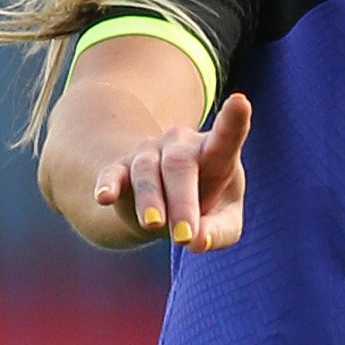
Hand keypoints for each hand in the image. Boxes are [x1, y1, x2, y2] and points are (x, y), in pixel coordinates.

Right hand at [94, 92, 252, 250]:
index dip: (233, 121)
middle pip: (180, 166)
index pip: (226, 138)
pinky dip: (109, 184)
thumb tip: (198, 241)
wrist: (166, 202)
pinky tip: (104, 198)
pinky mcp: (122, 168)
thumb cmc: (207, 205)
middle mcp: (181, 145)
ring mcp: (149, 152)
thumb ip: (218, 232)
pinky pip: (113, 173)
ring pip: (146, 170)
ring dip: (150, 199)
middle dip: (183, 202)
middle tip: (185, 237)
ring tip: (153, 226)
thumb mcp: (224, 222)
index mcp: (215, 153)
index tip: (240, 103)